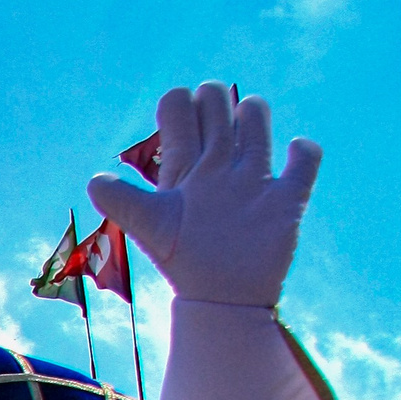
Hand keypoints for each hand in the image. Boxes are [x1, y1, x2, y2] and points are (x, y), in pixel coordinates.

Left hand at [88, 82, 320, 308]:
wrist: (221, 300)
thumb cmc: (183, 262)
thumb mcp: (149, 227)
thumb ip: (123, 202)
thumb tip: (94, 181)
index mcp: (184, 169)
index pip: (179, 112)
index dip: (178, 103)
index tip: (178, 119)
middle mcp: (217, 167)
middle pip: (218, 107)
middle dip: (214, 100)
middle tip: (212, 124)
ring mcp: (253, 180)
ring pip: (256, 122)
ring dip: (254, 113)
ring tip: (248, 127)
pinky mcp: (286, 198)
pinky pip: (306, 161)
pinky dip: (304, 151)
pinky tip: (292, 153)